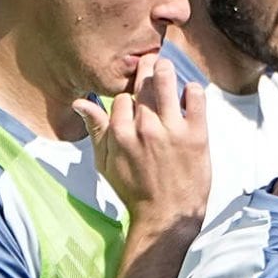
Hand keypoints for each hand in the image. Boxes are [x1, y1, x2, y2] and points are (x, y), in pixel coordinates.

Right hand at [74, 51, 208, 231]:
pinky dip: (193, 91)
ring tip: (165, 63)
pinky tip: (189, 92)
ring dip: (165, 69)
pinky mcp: (196, 136)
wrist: (167, 216)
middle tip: (149, 60)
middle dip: (145, 69)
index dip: (127, 97)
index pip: (121, 98)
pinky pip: (196, 100)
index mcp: (120, 133)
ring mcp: (171, 131)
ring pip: (166, 84)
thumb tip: (80, 103)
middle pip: (143, 85)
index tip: (134, 98)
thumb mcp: (105, 164)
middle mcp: (144, 128)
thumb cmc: (134, 191)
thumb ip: (96, 131)